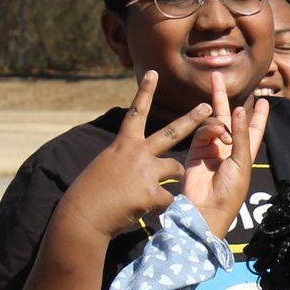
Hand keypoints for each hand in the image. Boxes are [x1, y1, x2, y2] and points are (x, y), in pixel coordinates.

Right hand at [52, 70, 211, 239]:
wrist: (83, 215)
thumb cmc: (90, 193)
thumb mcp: (105, 166)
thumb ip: (124, 159)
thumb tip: (133, 160)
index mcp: (123, 144)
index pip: (136, 112)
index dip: (145, 92)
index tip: (153, 73)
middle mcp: (136, 153)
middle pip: (171, 132)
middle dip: (192, 119)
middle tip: (207, 107)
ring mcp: (145, 172)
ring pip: (176, 168)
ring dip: (173, 178)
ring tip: (151, 190)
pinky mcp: (151, 193)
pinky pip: (169, 199)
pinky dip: (162, 206)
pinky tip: (144, 210)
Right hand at [181, 68, 270, 237]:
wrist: (206, 207)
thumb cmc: (230, 189)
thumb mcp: (241, 161)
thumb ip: (240, 135)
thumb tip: (238, 109)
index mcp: (245, 151)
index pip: (254, 128)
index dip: (259, 114)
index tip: (263, 100)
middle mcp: (228, 147)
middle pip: (228, 116)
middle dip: (222, 96)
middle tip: (216, 77)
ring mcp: (211, 147)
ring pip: (214, 122)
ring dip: (219, 122)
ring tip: (222, 134)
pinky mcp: (196, 150)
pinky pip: (202, 131)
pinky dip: (209, 129)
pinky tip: (215, 135)